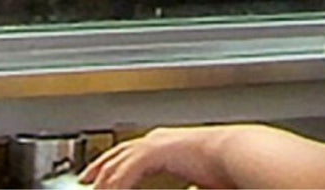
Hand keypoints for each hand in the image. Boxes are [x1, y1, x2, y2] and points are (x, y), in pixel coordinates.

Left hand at [81, 126, 235, 188]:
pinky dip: (115, 184)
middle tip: (85, 180)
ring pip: (118, 163)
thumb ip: (192, 184)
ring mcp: (155, 143)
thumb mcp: (203, 179)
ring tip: (93, 189)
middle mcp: (158, 140)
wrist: (238, 153)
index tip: (101, 176)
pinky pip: (126, 172)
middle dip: (99, 168)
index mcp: (168, 144)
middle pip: (118, 154)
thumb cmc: (229, 166)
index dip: (114, 164)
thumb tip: (192, 188)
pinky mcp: (155, 152)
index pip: (131, 152)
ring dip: (103, 180)